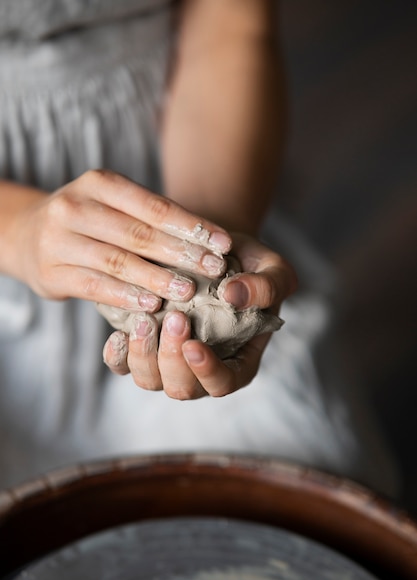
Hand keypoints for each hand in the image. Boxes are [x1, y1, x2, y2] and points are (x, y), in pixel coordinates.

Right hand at [8, 169, 231, 310]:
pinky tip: (152, 305)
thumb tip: (208, 243)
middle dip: (182, 253)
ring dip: (157, 277)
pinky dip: (126, 296)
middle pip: (140, 233)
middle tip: (215, 270)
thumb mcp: (112, 205)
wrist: (26, 234)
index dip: (192, 226)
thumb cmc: (87, 221)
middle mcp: (76, 206)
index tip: (224, 244)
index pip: (155, 207)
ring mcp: (60, 240)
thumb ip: (149, 219)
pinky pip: (95, 286)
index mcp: (99, 183)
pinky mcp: (51, 273)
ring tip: (188, 291)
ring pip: (118, 261)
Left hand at [103, 233, 296, 398]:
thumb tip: (232, 295)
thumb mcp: (274, 271)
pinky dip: (117, 354)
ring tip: (145, 319)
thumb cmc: (252, 266)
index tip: (193, 345)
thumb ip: (265, 286)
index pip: (223, 383)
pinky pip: (122, 364)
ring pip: (149, 380)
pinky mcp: (143, 347)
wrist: (215, 252)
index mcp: (238, 363)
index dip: (206, 372)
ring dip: (144, 354)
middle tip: (174, 318)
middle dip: (173, 358)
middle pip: (181, 388)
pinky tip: (119, 332)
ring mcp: (169, 362)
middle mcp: (201, 370)